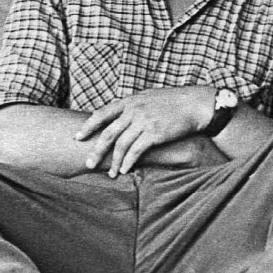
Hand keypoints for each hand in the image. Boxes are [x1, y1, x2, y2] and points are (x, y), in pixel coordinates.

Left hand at [75, 86, 214, 176]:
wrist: (195, 104)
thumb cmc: (174, 102)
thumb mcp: (149, 97)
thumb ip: (133, 106)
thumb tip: (121, 116)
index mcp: (130, 101)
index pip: (101, 113)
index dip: (88, 126)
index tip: (78, 137)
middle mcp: (133, 110)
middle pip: (108, 133)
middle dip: (96, 150)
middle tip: (88, 164)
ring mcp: (143, 121)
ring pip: (121, 145)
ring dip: (114, 161)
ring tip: (110, 174)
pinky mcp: (154, 133)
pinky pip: (136, 151)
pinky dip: (128, 162)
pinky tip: (124, 170)